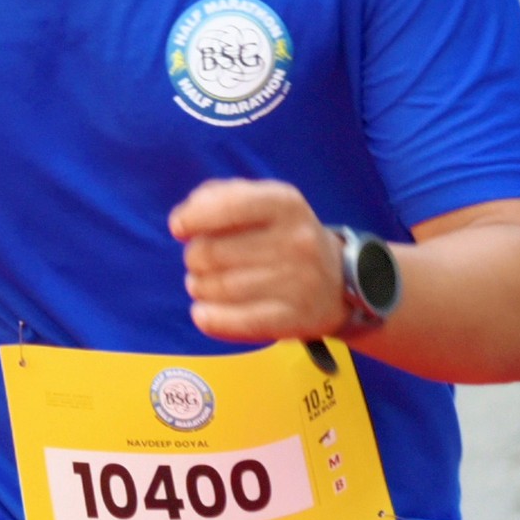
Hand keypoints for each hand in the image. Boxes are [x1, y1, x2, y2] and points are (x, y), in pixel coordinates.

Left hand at [170, 178, 345, 343]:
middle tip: (200, 261)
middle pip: (213, 252)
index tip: (178, 228)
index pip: (230, 206)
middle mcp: (295, 241)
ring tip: (205, 284)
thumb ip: (220, 196)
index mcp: (286, 204)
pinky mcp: (293, 319)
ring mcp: (297, 283)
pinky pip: (236, 323)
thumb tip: (183, 219)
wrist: (340, 281)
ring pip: (218, 288)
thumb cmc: (285, 235)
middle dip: (195, 257)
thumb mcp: (265, 202)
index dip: (194, 217)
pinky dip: (210, 319)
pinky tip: (203, 313)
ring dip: (200, 287)